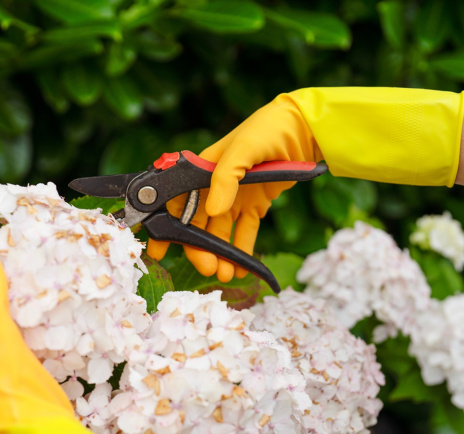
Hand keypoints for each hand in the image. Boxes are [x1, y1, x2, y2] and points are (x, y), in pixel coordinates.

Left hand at [0, 252, 202, 433]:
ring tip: (40, 286)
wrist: (38, 431)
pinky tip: (58, 317)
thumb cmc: (7, 381)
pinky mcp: (36, 376)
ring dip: (23, 311)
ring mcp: (12, 368)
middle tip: (16, 271)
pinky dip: (42, 329)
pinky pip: (36, 345)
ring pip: (13, 331)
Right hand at [148, 87, 463, 282]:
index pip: (177, 201)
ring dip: (218, 253)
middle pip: (198, 223)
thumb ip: (225, 179)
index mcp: (202, 169)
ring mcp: (235, 196)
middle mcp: (214, 185)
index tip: (159, 250)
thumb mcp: (244, 149)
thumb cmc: (268, 129)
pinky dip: (241, 250)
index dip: (167, 226)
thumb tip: (213, 212)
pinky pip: (244, 232)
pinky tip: (239, 268)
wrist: (304, 128)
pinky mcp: (255, 204)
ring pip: (220, 231)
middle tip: (206, 267)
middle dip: (197, 247)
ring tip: (222, 274)